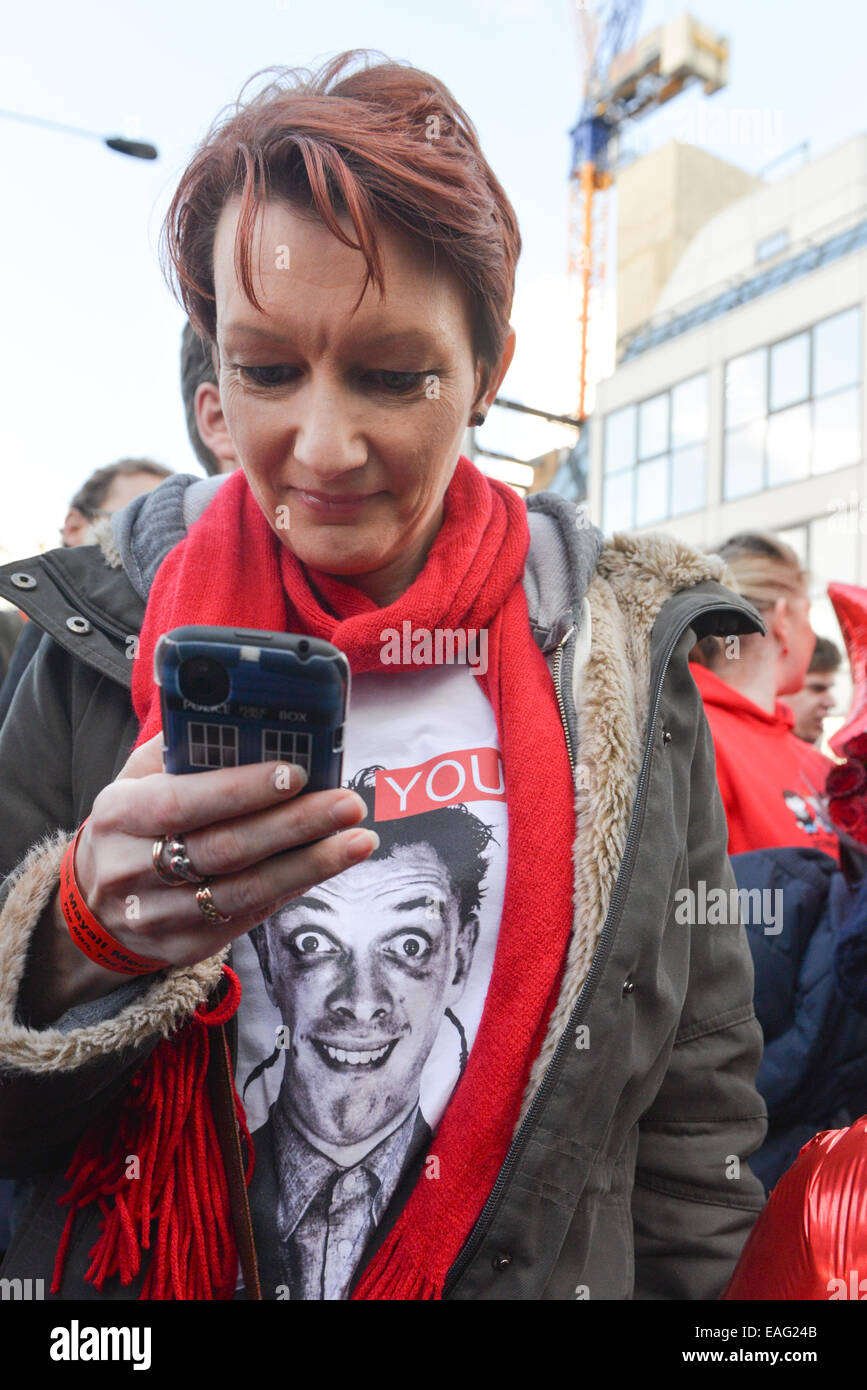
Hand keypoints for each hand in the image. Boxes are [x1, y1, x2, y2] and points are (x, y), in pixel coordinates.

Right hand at [73, 733, 377, 968]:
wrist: (95, 907)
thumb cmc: (133, 825)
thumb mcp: (136, 780)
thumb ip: (182, 749)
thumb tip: (244, 716)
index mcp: (120, 814)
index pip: (183, 801)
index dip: (241, 788)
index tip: (296, 772)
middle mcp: (133, 869)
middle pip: (225, 849)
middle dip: (295, 825)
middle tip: (348, 804)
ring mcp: (158, 916)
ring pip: (245, 892)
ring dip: (310, 865)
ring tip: (358, 840)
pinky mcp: (184, 947)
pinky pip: (248, 918)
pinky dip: (291, 889)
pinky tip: (326, 865)